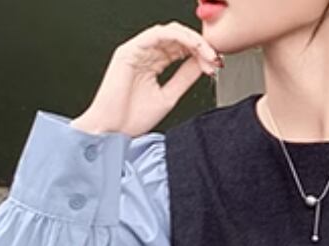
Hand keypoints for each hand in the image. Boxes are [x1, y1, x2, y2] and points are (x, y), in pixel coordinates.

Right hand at [71, 22, 223, 138]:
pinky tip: (192, 48)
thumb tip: (202, 64)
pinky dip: (178, 38)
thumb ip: (184, 78)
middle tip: (215, 59)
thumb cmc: (132, 119)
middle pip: (177, 38)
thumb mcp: (169, 97)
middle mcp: (145, 53)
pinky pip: (156, 35)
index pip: (180, 48)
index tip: (216, 65)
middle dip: (201, 46)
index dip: (200, 52)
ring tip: (208, 55)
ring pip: (169, 32)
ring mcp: (136, 50)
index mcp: (153, 63)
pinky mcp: (129, 51)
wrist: (112, 130)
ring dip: (193, 41)